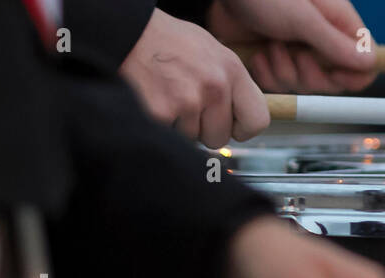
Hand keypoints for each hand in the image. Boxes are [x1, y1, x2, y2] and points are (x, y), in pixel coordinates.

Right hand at [119, 9, 268, 146]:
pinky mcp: (163, 112)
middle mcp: (215, 85)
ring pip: (193, 138)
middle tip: (186, 104)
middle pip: (220, 137)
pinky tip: (155, 100)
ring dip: (180, 125)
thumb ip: (230, 83)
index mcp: (231, 70)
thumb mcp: (210, 51)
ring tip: (168, 95)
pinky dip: (161, 124)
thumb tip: (242, 114)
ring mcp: (189, 100)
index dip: (242, 128)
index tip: (231, 126)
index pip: (257, 120)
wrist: (126, 32)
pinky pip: (170, 136)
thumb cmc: (166, 41)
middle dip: (203, 128)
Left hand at [207, 0, 376, 92]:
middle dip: (311, 75)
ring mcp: (297, 51)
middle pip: (333, 81)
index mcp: (336, 23)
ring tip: (271, 46)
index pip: (363, 62)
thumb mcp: (302, 18)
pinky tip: (258, 54)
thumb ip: (335, 43)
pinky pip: (280, 85)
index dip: (353, 75)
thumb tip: (369, 62)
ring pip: (305, 85)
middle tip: (295, 55)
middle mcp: (320, 40)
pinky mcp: (275, 61)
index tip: (335, 75)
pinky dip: (267, 74)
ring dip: (284, 71)